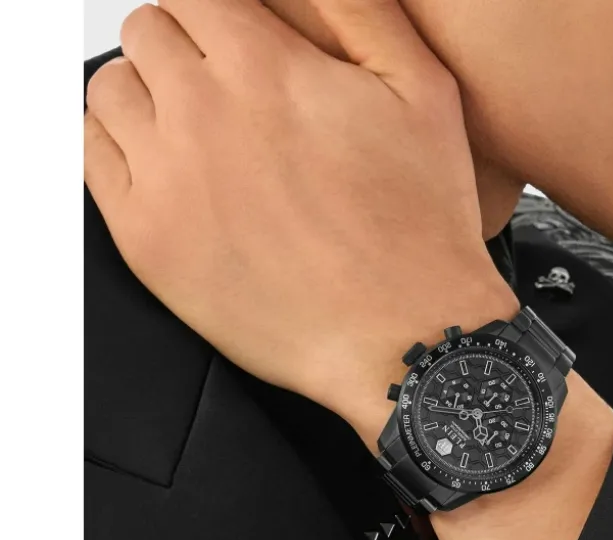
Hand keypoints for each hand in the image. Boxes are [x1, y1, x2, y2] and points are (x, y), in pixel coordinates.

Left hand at [83, 0, 518, 438]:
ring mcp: (167, 181)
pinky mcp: (149, 242)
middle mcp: (203, 115)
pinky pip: (92, 163)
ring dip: (147, 97)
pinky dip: (119, 152)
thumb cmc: (420, 233)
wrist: (405, 338)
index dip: (219, 16)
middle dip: (185, 51)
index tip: (235, 43)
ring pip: (110, 93)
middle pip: (148, 35)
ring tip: (193, 132)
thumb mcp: (424, 91)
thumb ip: (359, 10)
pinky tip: (168, 173)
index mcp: (264, 68)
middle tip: (224, 92)